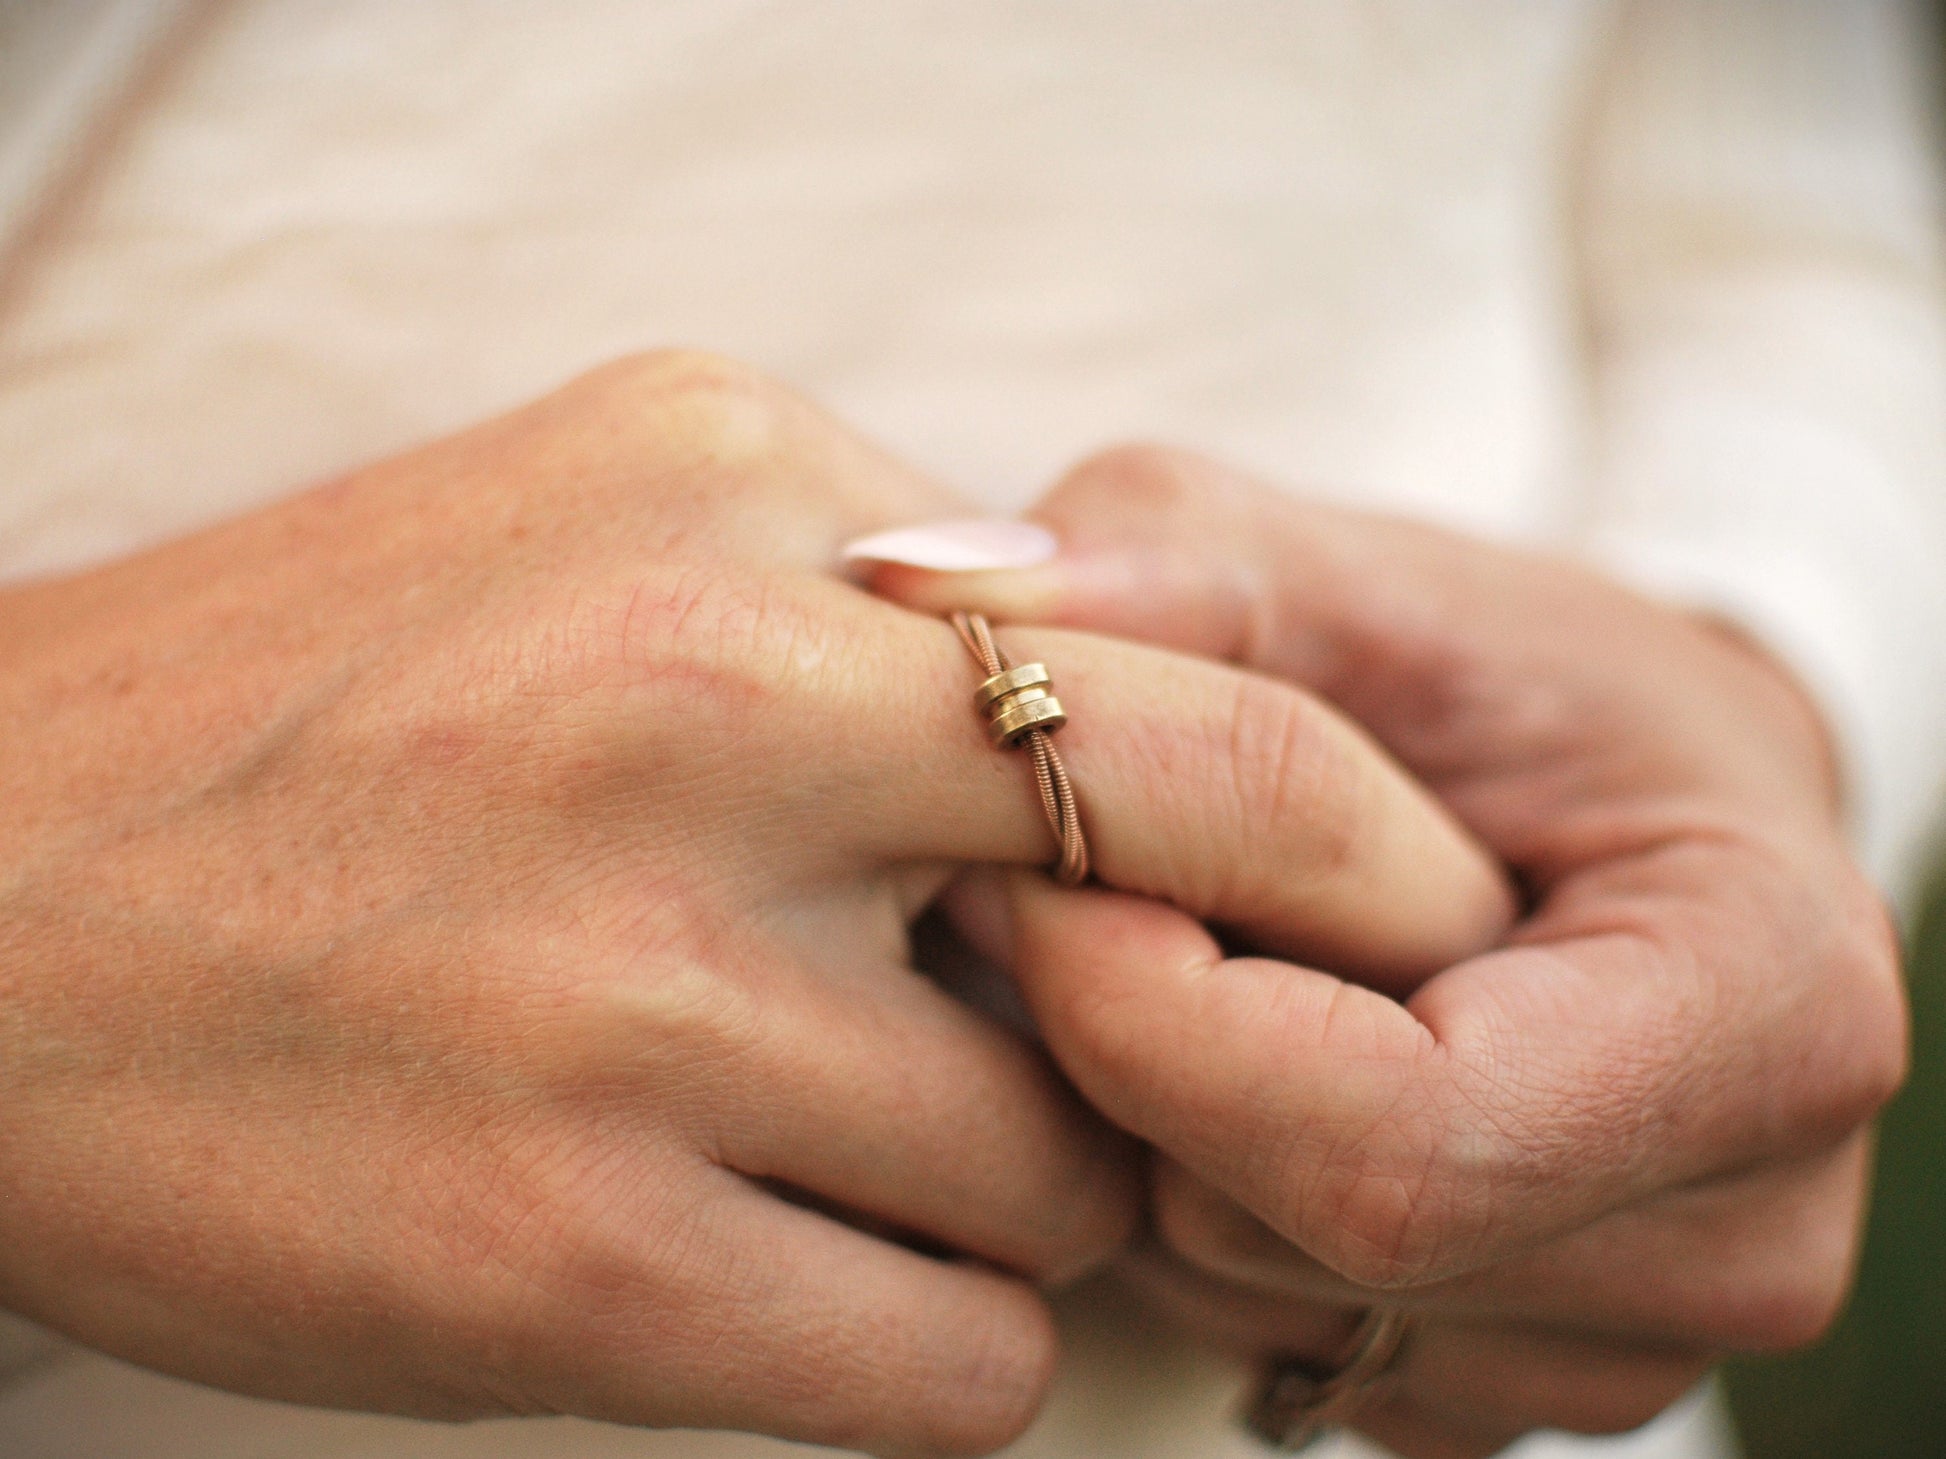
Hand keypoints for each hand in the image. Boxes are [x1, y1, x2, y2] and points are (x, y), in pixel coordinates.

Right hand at [0, 366, 1508, 1455]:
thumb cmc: (319, 695)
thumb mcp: (611, 499)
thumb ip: (884, 564)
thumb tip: (1123, 680)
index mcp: (734, 521)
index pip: (1201, 700)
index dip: (1352, 838)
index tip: (1396, 912)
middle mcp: (702, 730)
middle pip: (1183, 935)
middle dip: (1260, 1017)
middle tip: (1224, 1058)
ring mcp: (636, 1009)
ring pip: (1060, 1187)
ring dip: (1026, 1191)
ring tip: (871, 1141)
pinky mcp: (567, 1265)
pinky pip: (949, 1362)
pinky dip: (937, 1333)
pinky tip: (819, 1266)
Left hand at [872, 446, 1906, 1456]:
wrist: (1623, 806)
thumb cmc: (1504, 678)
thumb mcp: (1352, 571)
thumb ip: (1160, 562)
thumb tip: (911, 581)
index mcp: (1766, 1018)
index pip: (1384, 1138)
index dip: (1148, 1012)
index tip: (1033, 866)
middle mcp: (1740, 1234)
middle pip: (1284, 1228)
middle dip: (1124, 1052)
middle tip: (1097, 886)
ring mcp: (1626, 1343)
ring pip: (1230, 1289)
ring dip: (1138, 1117)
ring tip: (1200, 953)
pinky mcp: (1507, 1377)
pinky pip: (1246, 1332)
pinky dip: (1187, 1189)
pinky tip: (1238, 1059)